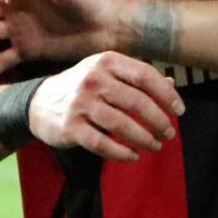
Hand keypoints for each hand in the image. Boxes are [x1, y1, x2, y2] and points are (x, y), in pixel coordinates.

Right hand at [26, 52, 185, 162]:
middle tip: (169, 134)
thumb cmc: (82, 86)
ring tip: (155, 146)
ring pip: (122, 125)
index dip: (167, 95)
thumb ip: (136, 77)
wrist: (37, 102)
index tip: (179, 111)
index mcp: (106, 61)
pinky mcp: (70, 127)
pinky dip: (122, 152)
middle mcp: (93, 79)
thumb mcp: (106, 73)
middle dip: (159, 121)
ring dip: (144, 139)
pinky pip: (102, 143)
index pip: (145, 76)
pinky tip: (133, 156)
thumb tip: (170, 84)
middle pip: (137, 102)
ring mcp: (80, 103)